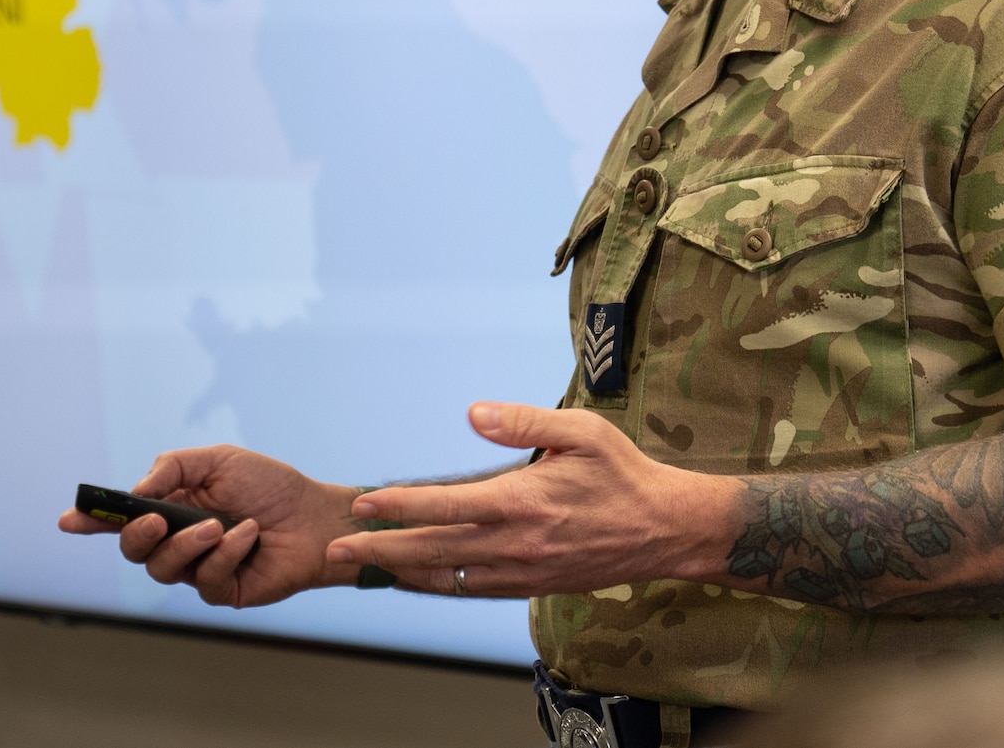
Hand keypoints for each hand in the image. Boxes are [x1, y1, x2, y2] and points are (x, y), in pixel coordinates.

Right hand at [58, 446, 360, 607]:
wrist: (315, 515)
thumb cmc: (270, 486)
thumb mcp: (219, 460)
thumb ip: (173, 468)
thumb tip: (138, 490)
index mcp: (172, 507)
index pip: (123, 517)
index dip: (92, 520)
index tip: (69, 519)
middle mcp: (178, 540)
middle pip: (133, 549)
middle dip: (137, 535)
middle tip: (157, 519)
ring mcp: (198, 568)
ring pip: (163, 569)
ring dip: (187, 544)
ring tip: (217, 525)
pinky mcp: (222, 590)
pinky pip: (204, 580)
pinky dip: (225, 554)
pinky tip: (248, 535)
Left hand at [323, 403, 721, 597]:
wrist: (665, 530)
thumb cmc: (622, 472)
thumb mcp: (580, 430)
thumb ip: (523, 421)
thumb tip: (473, 413)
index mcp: (521, 501)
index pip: (444, 505)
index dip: (397, 506)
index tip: (362, 504)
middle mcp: (516, 542)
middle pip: (433, 549)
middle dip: (380, 550)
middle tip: (338, 548)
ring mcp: (523, 570)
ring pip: (450, 576)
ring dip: (403, 571)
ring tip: (365, 567)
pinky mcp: (534, 586)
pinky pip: (475, 589)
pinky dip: (441, 585)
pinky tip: (420, 579)